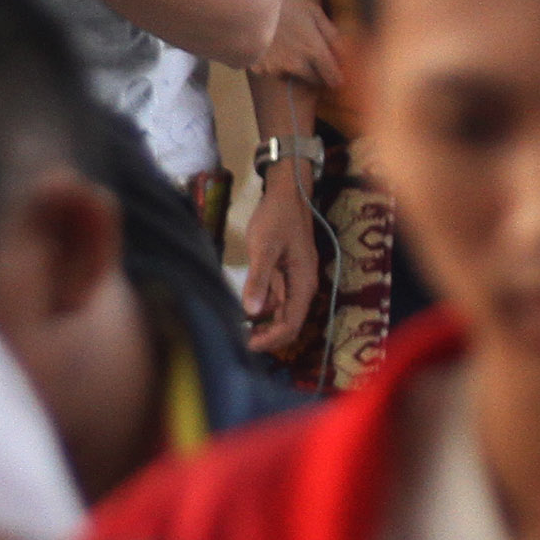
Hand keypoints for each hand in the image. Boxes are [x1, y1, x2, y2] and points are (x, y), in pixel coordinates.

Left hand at [241, 163, 321, 351]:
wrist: (287, 193)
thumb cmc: (278, 217)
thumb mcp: (265, 246)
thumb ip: (259, 279)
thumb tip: (251, 312)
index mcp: (303, 283)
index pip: (291, 325)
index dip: (271, 340)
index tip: (247, 346)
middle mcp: (302, 287)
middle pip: (287, 324)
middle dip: (265, 336)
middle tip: (238, 341)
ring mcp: (294, 281)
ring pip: (280, 313)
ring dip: (262, 324)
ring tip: (236, 328)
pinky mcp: (285, 274)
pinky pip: (275, 299)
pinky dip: (260, 307)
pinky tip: (242, 309)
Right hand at [258, 0, 345, 92]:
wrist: (247, 1)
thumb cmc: (284, 2)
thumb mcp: (313, 10)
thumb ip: (331, 34)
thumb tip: (343, 51)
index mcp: (314, 50)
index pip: (331, 76)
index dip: (334, 77)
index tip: (335, 76)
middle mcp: (296, 64)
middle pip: (311, 80)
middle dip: (313, 72)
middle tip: (307, 55)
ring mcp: (275, 68)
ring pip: (289, 74)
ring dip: (289, 65)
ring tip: (281, 43)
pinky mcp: (257, 68)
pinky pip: (269, 69)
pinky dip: (269, 62)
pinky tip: (266, 44)